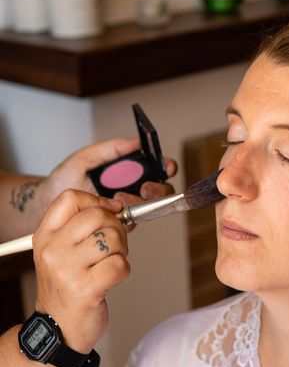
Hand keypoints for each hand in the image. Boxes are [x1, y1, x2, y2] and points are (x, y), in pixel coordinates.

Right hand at [32, 190, 128, 353]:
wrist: (58, 329)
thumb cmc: (68, 288)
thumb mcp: (63, 252)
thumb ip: (84, 227)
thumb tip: (117, 206)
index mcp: (45, 236)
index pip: (71, 198)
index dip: (98, 201)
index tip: (110, 212)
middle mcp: (52, 250)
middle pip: (98, 216)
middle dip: (117, 228)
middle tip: (114, 246)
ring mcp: (67, 270)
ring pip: (112, 239)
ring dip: (121, 251)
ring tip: (109, 264)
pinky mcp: (85, 288)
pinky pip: (119, 265)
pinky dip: (124, 271)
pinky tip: (111, 280)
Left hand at [38, 138, 177, 222]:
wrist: (45, 207)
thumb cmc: (63, 182)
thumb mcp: (84, 158)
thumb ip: (110, 149)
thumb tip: (135, 142)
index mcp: (128, 170)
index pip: (155, 166)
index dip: (165, 165)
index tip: (165, 166)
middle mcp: (133, 188)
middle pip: (161, 188)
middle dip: (158, 188)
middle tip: (144, 188)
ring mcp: (130, 207)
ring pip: (151, 206)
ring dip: (139, 202)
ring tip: (118, 199)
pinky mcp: (123, 224)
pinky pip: (136, 220)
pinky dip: (127, 215)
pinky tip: (114, 210)